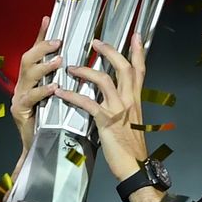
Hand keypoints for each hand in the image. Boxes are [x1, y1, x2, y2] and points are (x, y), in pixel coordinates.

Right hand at [10, 16, 61, 154]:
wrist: (41, 149)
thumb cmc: (53, 122)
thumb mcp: (60, 97)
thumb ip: (65, 81)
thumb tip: (78, 66)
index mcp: (33, 80)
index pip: (36, 53)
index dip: (41, 36)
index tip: (48, 19)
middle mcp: (23, 86)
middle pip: (27, 59)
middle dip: (41, 47)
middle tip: (58, 41)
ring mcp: (19, 98)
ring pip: (27, 75)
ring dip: (43, 66)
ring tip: (58, 61)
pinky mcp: (20, 112)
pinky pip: (30, 98)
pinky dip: (42, 91)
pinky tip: (53, 87)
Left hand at [53, 33, 146, 181]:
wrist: (135, 166)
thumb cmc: (131, 146)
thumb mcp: (132, 120)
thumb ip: (123, 106)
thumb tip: (112, 97)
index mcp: (136, 99)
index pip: (140, 70)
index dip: (138, 52)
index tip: (136, 36)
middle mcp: (130, 100)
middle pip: (124, 67)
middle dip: (110, 51)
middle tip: (96, 42)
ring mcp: (119, 109)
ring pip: (105, 80)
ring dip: (86, 70)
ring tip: (71, 67)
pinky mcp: (106, 121)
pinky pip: (88, 102)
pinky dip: (72, 95)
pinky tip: (61, 92)